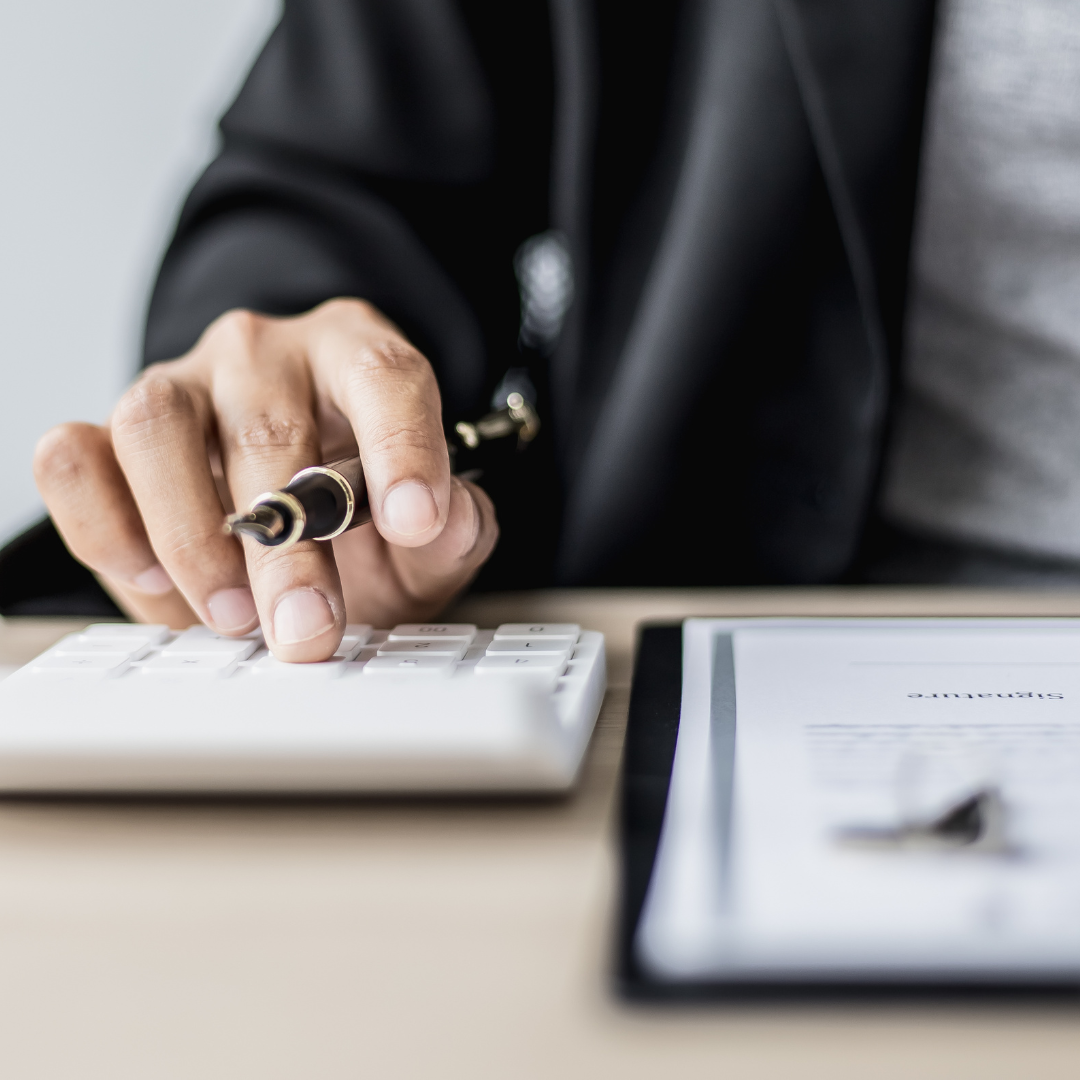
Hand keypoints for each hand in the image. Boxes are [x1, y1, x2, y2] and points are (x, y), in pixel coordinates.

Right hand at [33, 299, 498, 659]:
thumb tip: (446, 520)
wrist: (291, 511)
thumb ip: (451, 528)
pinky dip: (103, 524)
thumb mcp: (426, 537)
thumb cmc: (362, 516)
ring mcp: (178, 384)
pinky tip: (153, 580)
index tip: (415, 524)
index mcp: (356, 356)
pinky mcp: (108, 432)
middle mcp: (264, 356)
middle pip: (267, 426)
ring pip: (155, 426)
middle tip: (308, 629)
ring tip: (232, 616)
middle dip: (287, 547)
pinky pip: (74, 457)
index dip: (403, 448)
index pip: (385, 377)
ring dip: (191, 535)